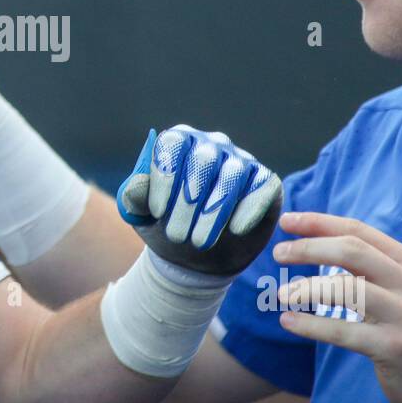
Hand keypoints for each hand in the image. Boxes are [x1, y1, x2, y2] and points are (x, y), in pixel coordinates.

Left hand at [117, 125, 282, 274]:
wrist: (196, 259)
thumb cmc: (167, 227)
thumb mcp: (144, 217)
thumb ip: (135, 198)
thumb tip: (134, 186)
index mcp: (179, 143)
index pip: (173, 143)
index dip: (165, 176)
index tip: (156, 213)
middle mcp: (212, 145)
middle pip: (203, 159)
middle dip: (188, 201)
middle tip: (177, 237)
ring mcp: (242, 161)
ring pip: (233, 174)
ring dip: (215, 211)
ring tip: (199, 243)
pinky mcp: (266, 183)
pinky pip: (263, 186)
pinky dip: (249, 208)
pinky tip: (235, 230)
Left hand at [272, 212, 401, 402]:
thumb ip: (373, 269)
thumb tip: (318, 243)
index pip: (359, 231)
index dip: (319, 223)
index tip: (286, 221)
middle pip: (352, 251)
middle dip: (309, 248)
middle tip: (278, 253)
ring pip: (347, 289)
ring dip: (307, 288)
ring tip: (282, 294)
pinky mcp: (395, 348)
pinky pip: (344, 331)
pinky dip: (311, 325)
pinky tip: (289, 321)